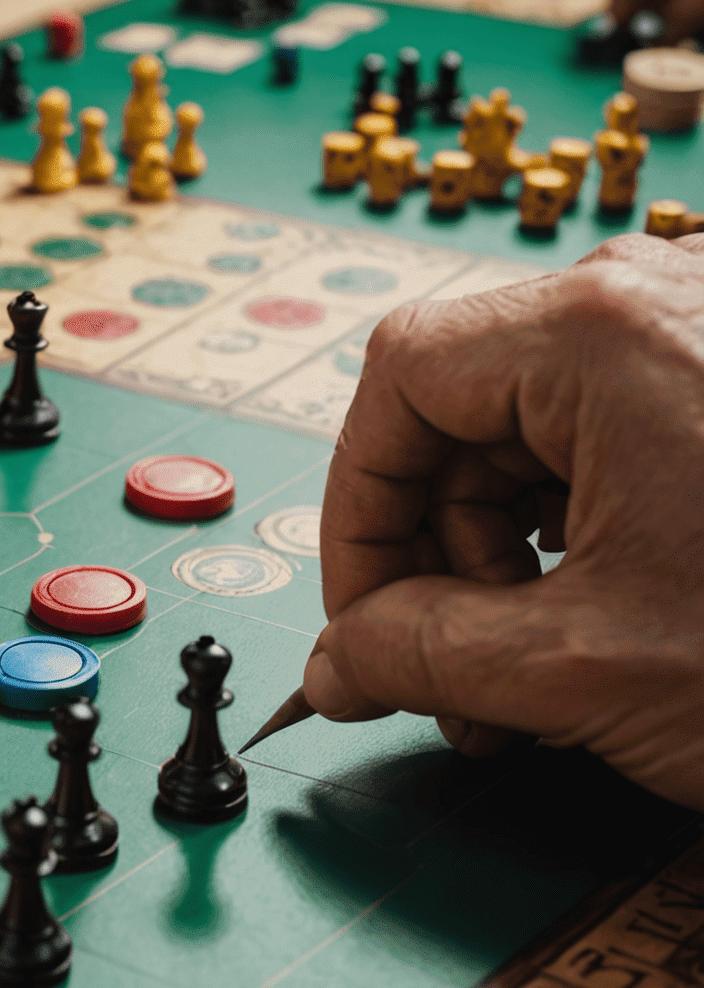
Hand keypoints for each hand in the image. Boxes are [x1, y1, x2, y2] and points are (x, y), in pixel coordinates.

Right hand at [306, 234, 703, 808]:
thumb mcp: (584, 666)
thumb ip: (418, 657)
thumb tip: (333, 666)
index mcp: (601, 333)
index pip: (398, 382)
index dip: (357, 509)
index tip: (362, 618)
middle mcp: (655, 305)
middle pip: (463, 417)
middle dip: (436, 561)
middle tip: (450, 682)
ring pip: (532, 442)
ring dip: (500, 567)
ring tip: (530, 682)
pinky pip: (607, 452)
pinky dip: (573, 546)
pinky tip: (598, 631)